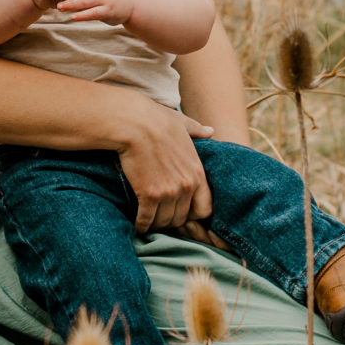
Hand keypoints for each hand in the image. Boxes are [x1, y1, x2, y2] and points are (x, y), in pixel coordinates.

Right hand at [113, 97, 212, 231]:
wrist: (135, 123)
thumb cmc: (157, 120)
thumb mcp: (183, 123)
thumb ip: (198, 130)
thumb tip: (210, 130)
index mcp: (197, 172)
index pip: (205, 208)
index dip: (194, 214)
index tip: (182, 210)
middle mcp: (186, 186)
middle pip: (182, 218)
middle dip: (172, 220)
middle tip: (161, 217)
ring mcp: (168, 192)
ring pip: (165, 222)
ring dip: (156, 224)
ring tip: (149, 221)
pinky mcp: (149, 195)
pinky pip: (147, 220)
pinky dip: (142, 224)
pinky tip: (138, 224)